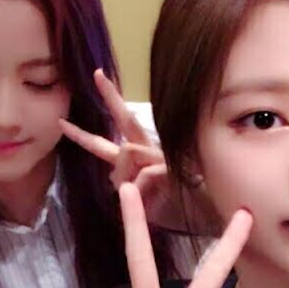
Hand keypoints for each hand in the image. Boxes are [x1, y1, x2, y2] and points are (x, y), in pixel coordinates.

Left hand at [61, 69, 205, 232]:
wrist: (203, 214)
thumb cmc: (172, 205)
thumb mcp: (140, 195)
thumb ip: (124, 181)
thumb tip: (111, 175)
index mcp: (141, 153)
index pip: (117, 130)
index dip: (99, 114)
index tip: (85, 92)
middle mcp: (151, 148)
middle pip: (126, 118)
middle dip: (111, 95)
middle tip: (97, 73)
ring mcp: (162, 154)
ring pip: (125, 151)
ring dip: (125, 180)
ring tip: (143, 200)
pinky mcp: (172, 165)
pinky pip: (142, 175)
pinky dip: (140, 194)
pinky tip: (153, 205)